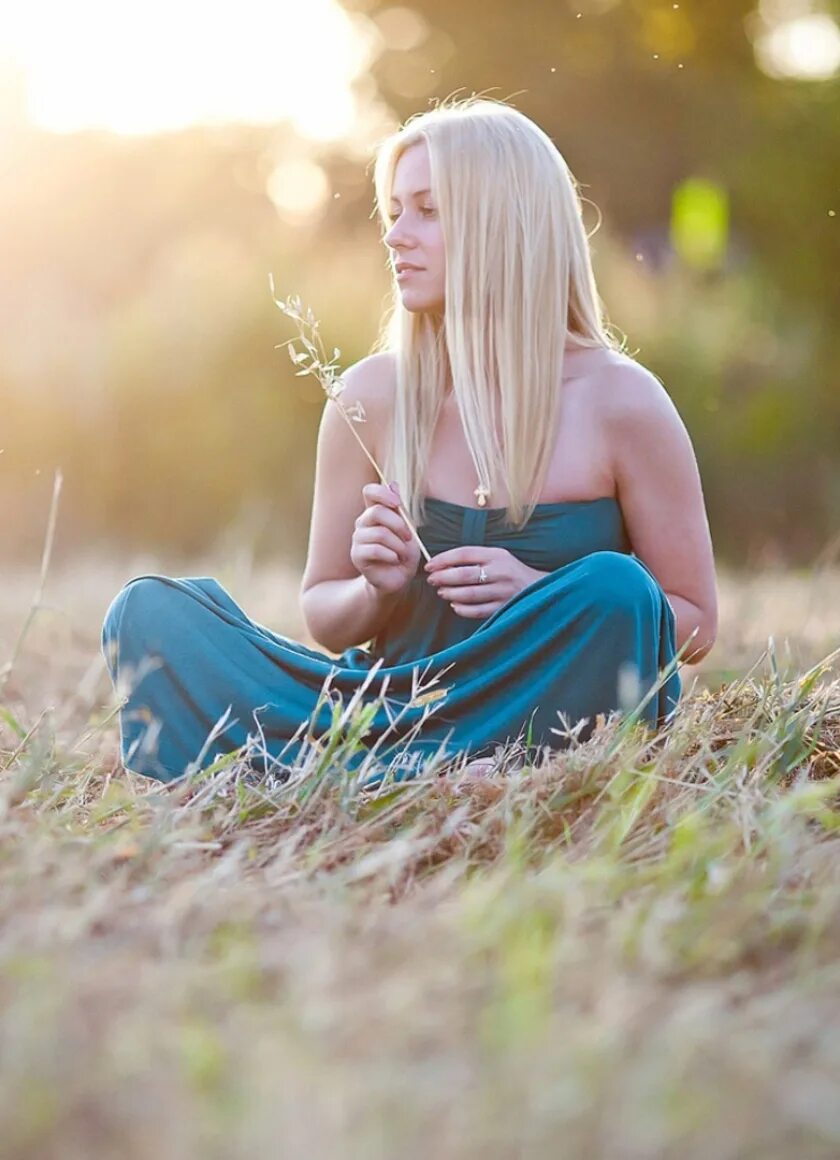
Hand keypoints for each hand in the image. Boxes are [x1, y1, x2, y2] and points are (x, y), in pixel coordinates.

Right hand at [350, 481, 421, 595]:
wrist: (397, 579)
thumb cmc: (403, 554)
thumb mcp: (407, 530)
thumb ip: (400, 510)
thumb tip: (393, 484)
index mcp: (374, 513)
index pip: (370, 491)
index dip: (383, 493)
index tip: (398, 504)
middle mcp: (363, 523)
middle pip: (376, 512)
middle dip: (399, 525)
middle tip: (409, 537)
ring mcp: (358, 539)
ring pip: (379, 533)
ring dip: (398, 545)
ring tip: (402, 554)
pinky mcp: (357, 556)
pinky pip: (374, 550)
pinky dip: (391, 555)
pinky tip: (395, 560)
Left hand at [424, 546, 546, 617]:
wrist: (541, 589)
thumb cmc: (512, 572)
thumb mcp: (498, 557)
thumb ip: (475, 559)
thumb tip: (443, 565)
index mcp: (497, 555)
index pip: (464, 554)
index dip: (443, 559)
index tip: (430, 565)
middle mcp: (500, 572)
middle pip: (464, 574)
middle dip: (443, 578)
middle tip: (432, 580)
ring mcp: (503, 591)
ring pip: (469, 594)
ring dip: (450, 593)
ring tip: (442, 592)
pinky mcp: (504, 608)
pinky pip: (478, 611)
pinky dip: (463, 609)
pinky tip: (455, 606)